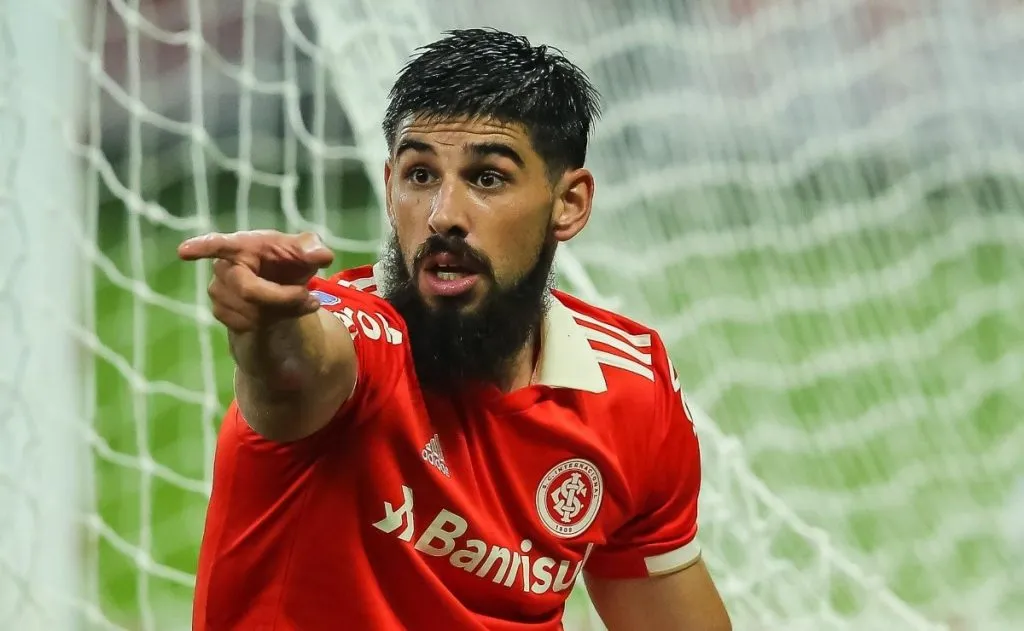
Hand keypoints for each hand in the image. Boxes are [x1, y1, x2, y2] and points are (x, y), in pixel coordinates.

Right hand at [178, 230, 334, 332]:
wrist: (281, 286)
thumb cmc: (290, 260)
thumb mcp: (306, 250)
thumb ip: (313, 249)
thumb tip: (321, 255)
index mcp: (241, 245)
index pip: (219, 244)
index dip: (201, 247)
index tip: (183, 251)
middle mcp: (224, 267)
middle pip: (249, 291)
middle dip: (282, 298)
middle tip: (309, 296)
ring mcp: (219, 291)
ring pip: (252, 312)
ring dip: (285, 311)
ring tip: (302, 300)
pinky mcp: (222, 312)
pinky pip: (249, 326)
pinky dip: (275, 321)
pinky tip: (284, 312)